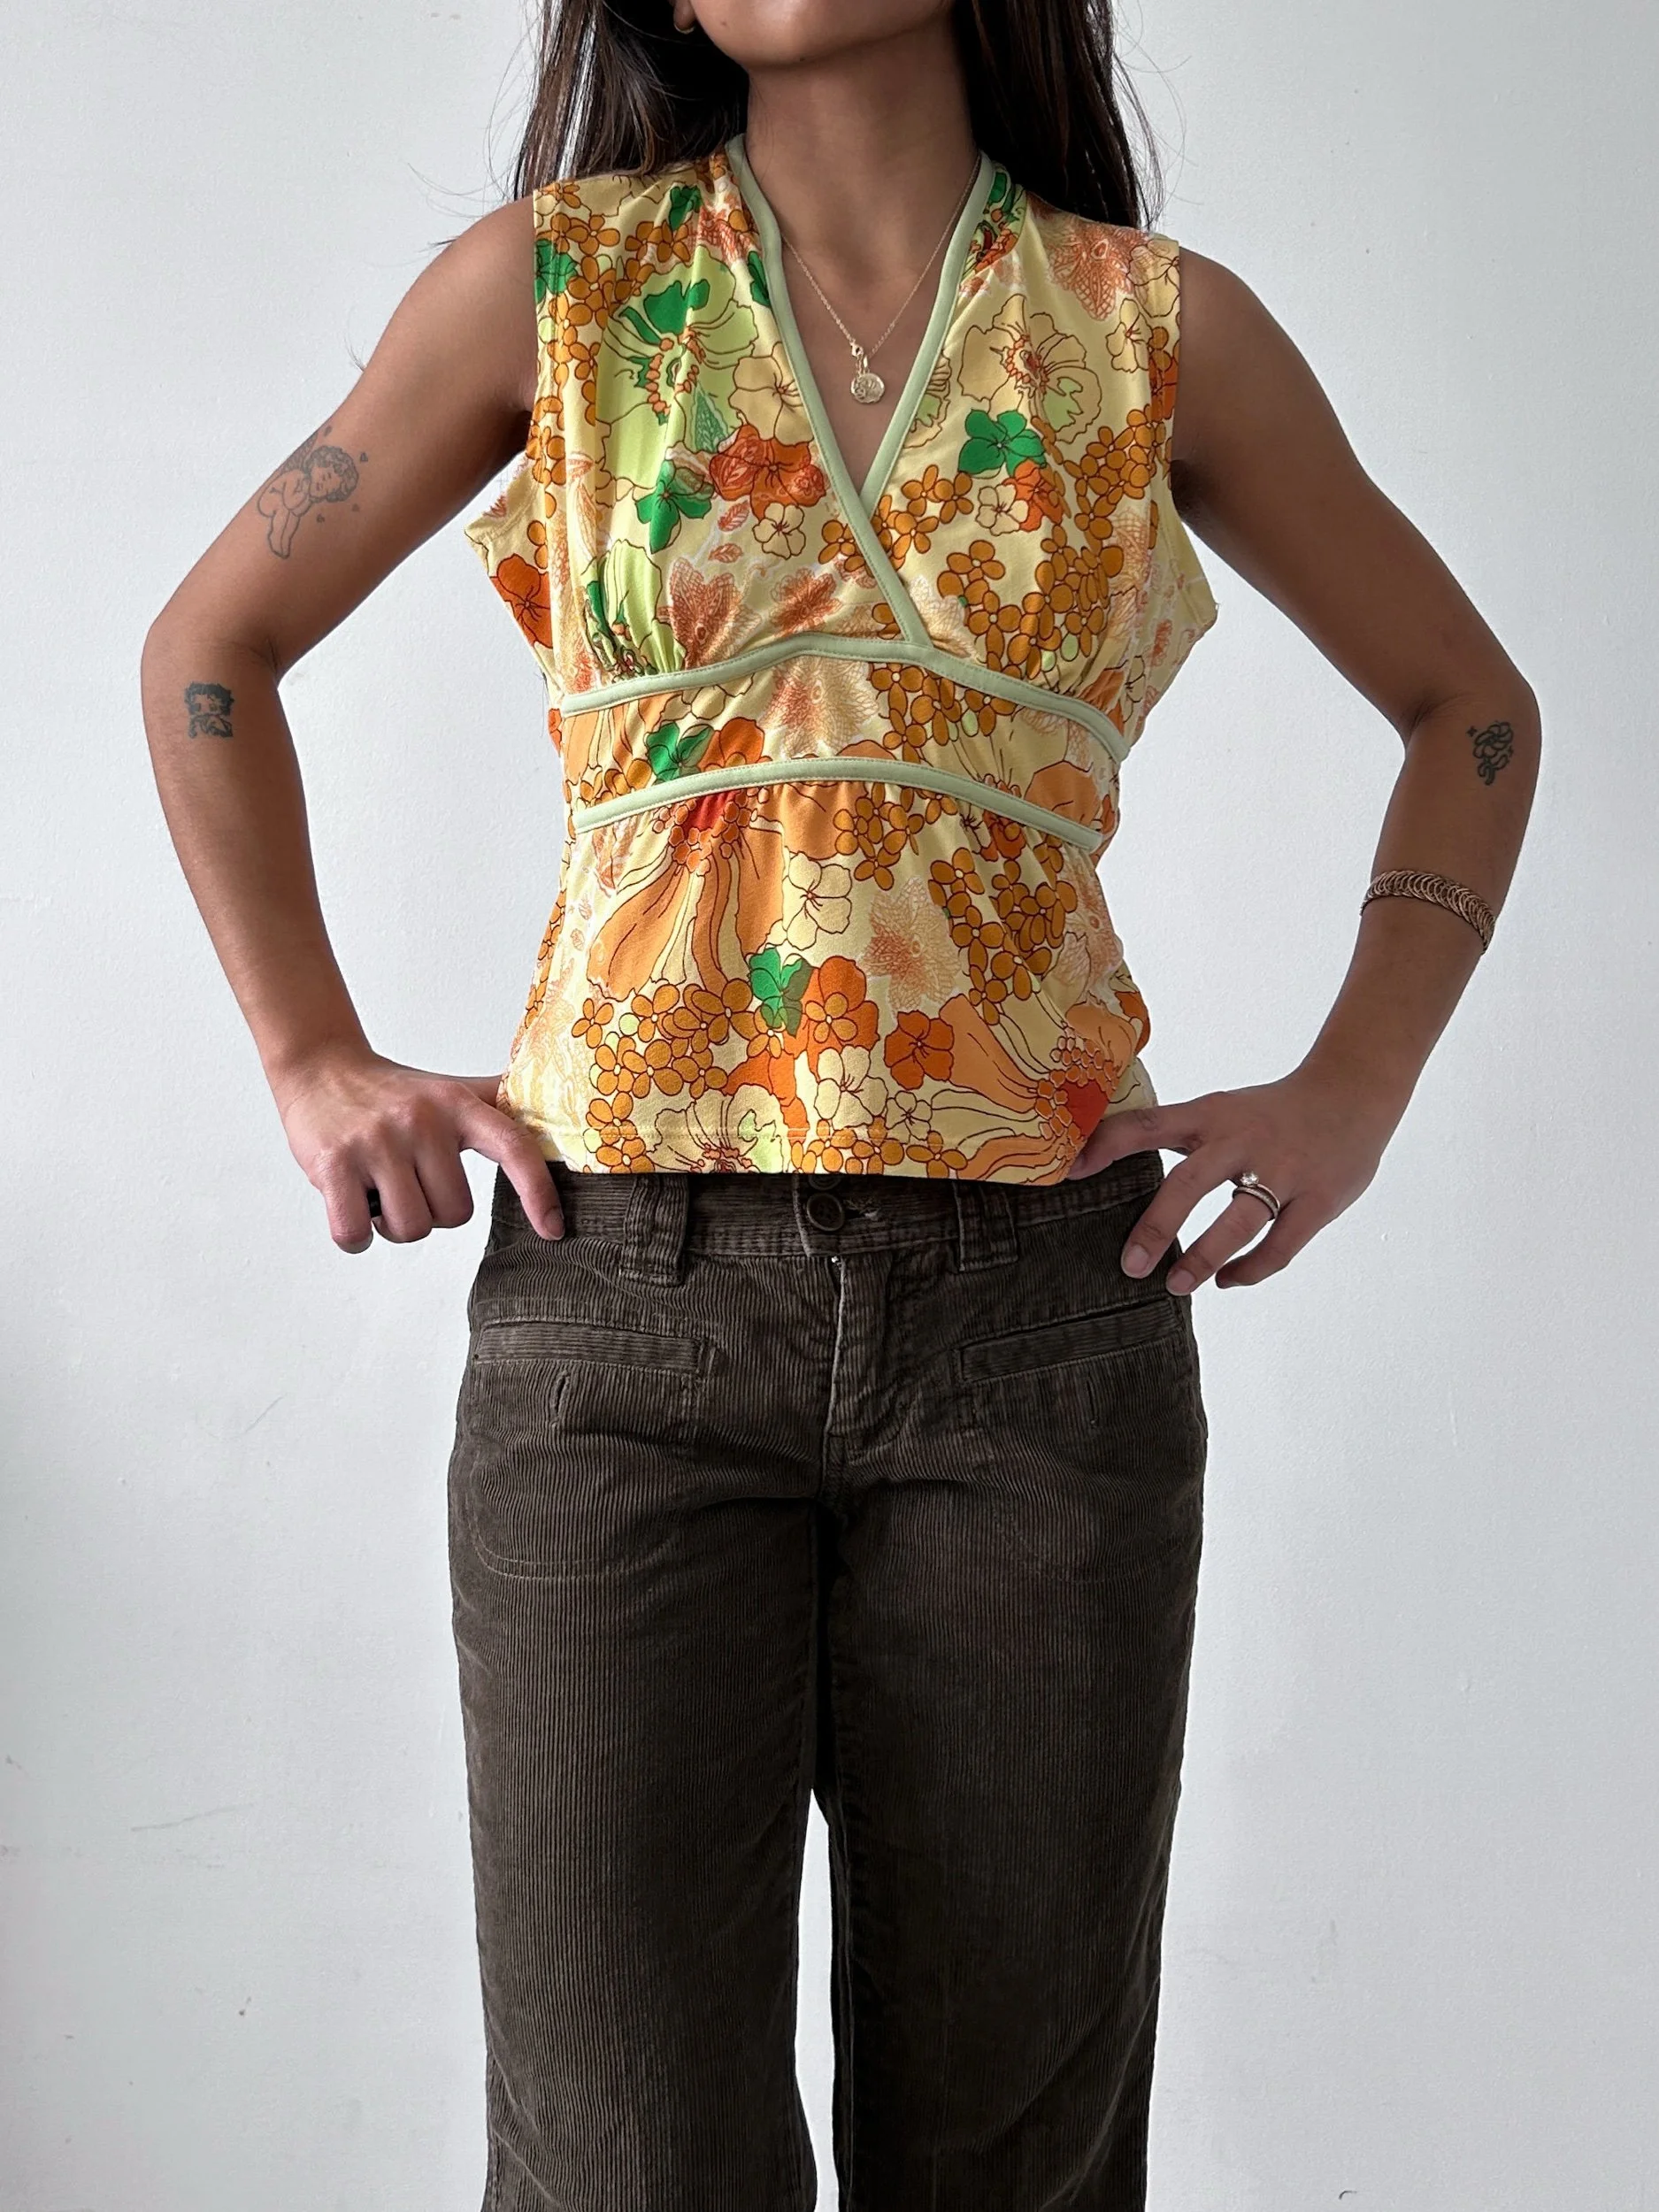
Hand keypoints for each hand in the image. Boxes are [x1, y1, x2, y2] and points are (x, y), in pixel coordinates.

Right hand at [271, 1044, 564, 1253]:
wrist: (320, 1070)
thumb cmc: (394, 1094)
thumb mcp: (451, 1091)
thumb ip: (500, 1106)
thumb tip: (562, 1115)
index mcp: (458, 1106)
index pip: (514, 1147)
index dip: (538, 1191)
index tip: (552, 1229)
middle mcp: (422, 1120)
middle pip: (454, 1214)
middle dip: (433, 1212)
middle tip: (409, 1182)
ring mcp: (376, 1142)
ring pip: (410, 1229)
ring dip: (394, 1225)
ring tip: (381, 1190)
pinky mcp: (333, 1164)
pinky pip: (357, 1233)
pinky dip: (356, 1235)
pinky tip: (353, 1205)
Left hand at [1064, 1065, 1405, 1292]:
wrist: (1353, 1093)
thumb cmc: (1269, 1112)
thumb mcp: (1219, 1111)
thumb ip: (1173, 1134)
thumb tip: (1100, 1160)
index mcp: (1211, 1116)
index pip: (1149, 1124)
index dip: (1108, 1145)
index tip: (1070, 1171)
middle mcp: (1243, 1140)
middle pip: (1190, 1182)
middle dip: (1156, 1226)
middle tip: (1130, 1265)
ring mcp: (1285, 1170)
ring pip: (1239, 1221)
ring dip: (1204, 1257)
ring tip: (1176, 1286)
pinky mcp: (1320, 1199)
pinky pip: (1280, 1246)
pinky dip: (1250, 1270)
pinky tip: (1226, 1281)